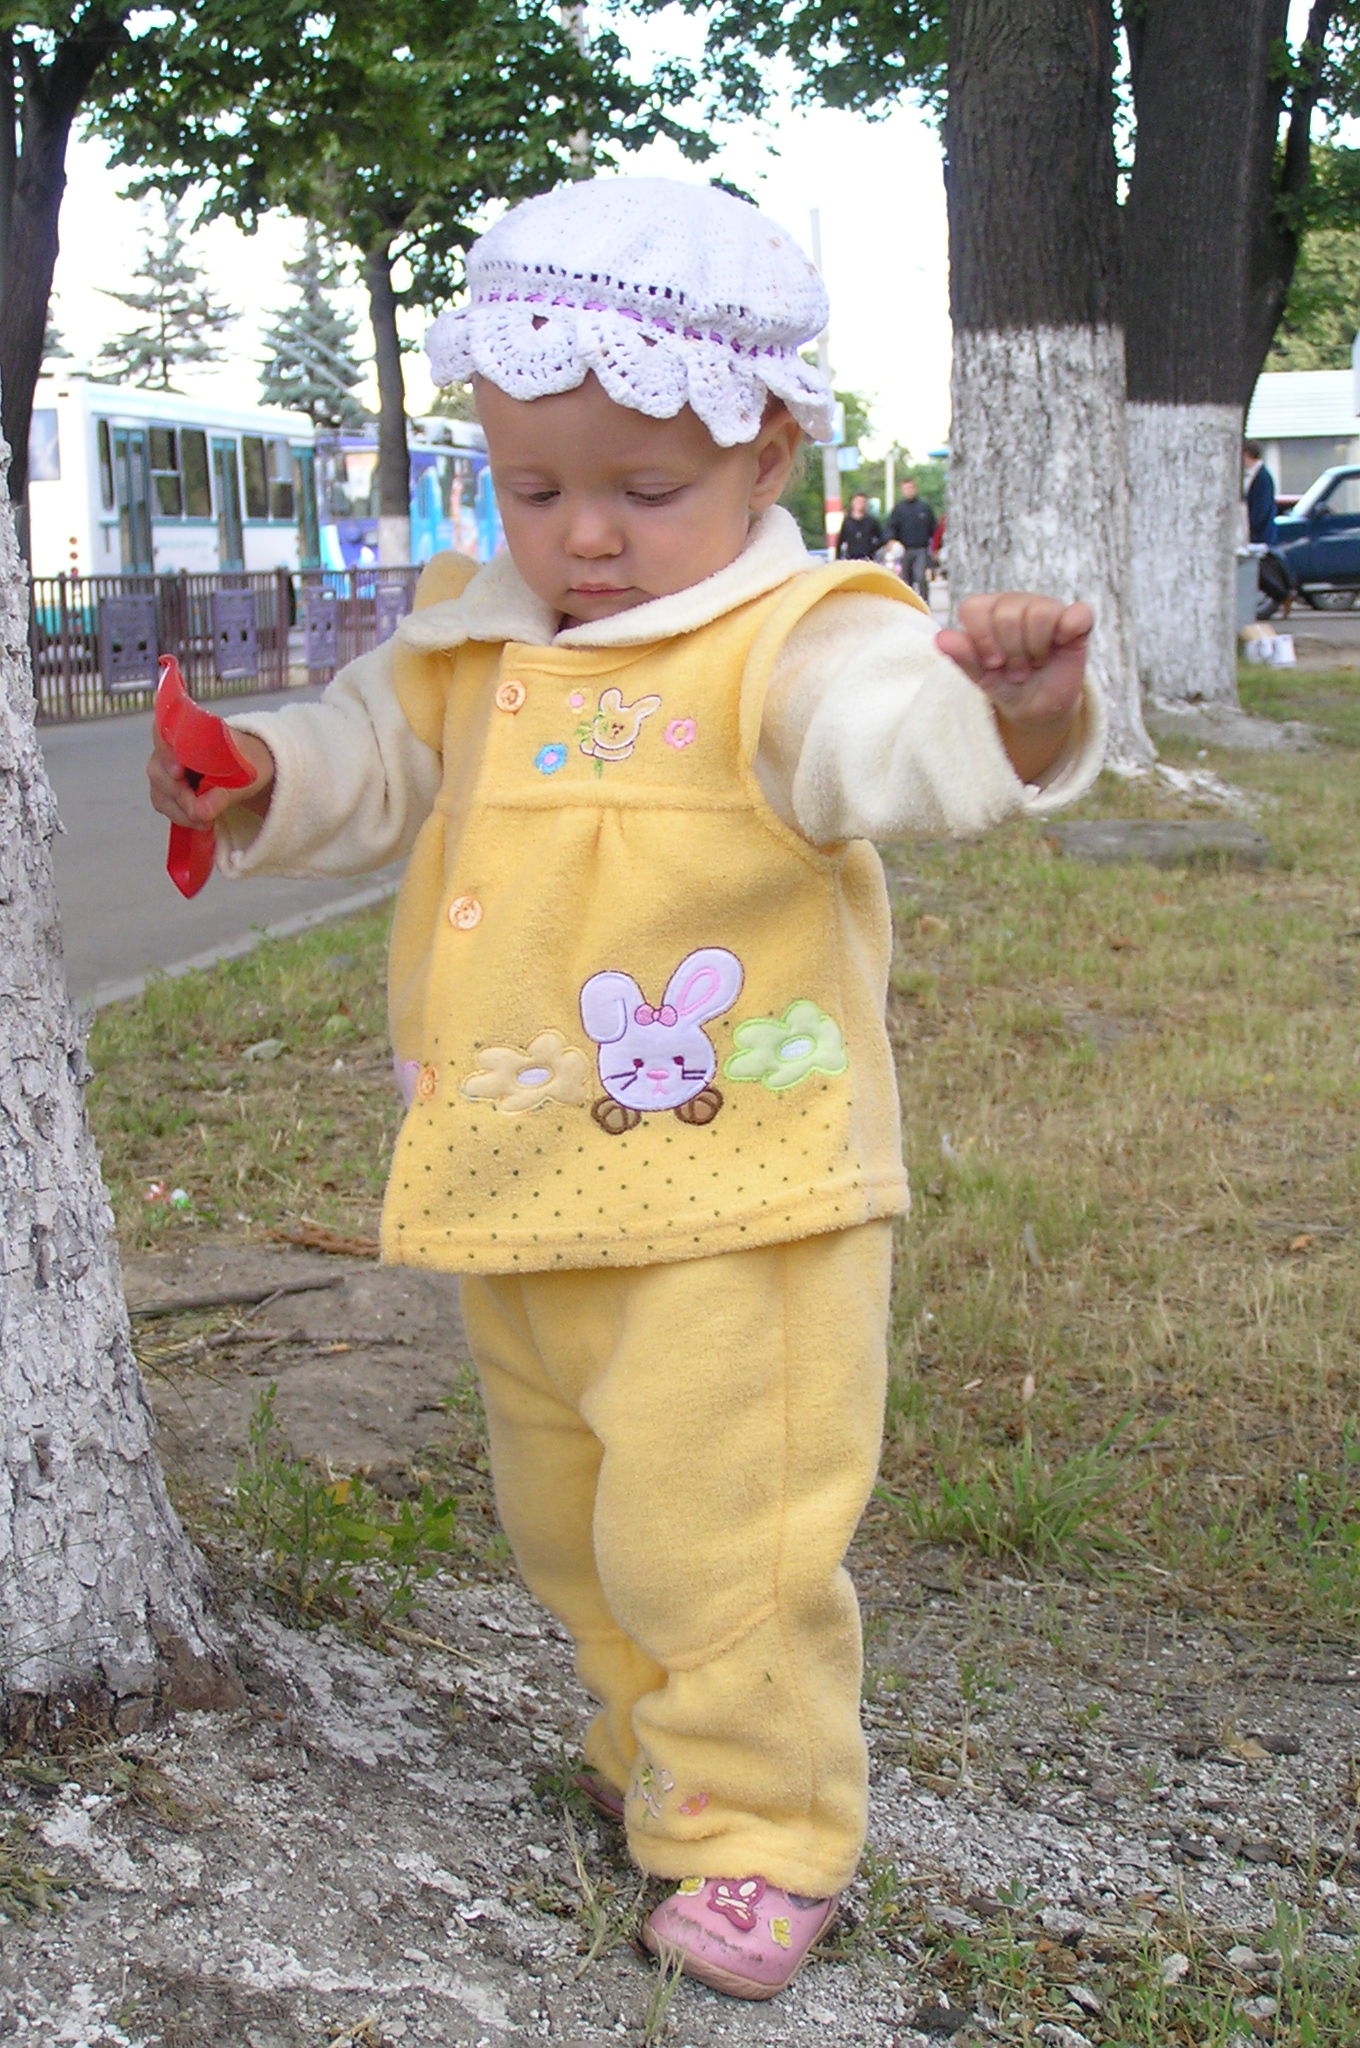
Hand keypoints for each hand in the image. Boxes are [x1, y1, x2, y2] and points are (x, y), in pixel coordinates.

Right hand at [147, 727, 274, 829]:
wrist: (250, 768)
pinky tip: (201, 822)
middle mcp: (170, 747)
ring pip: (159, 793)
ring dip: (181, 811)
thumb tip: (201, 812)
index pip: (164, 735)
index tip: (178, 773)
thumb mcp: (244, 776)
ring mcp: (165, 769)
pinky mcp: (166, 789)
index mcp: (190, 731)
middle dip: (180, 796)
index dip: (167, 754)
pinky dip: (182, 816)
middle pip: (159, 771)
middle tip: (201, 813)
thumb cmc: (247, 762)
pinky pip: (164, 805)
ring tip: (207, 821)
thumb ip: (223, 793)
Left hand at [936, 593, 1089, 782]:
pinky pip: (1077, 614)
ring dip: (1035, 650)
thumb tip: (940, 638)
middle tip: (1016, 670)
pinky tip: (1060, 646)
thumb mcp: (982, 678)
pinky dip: (1068, 633)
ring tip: (1034, 663)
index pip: (974, 608)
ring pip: (1039, 613)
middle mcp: (1016, 603)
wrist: (1039, 706)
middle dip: (1011, 653)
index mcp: (987, 612)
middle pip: (1007, 615)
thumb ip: (963, 658)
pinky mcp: (1075, 618)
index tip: (992, 664)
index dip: (982, 640)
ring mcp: (1046, 607)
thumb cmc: (1008, 686)